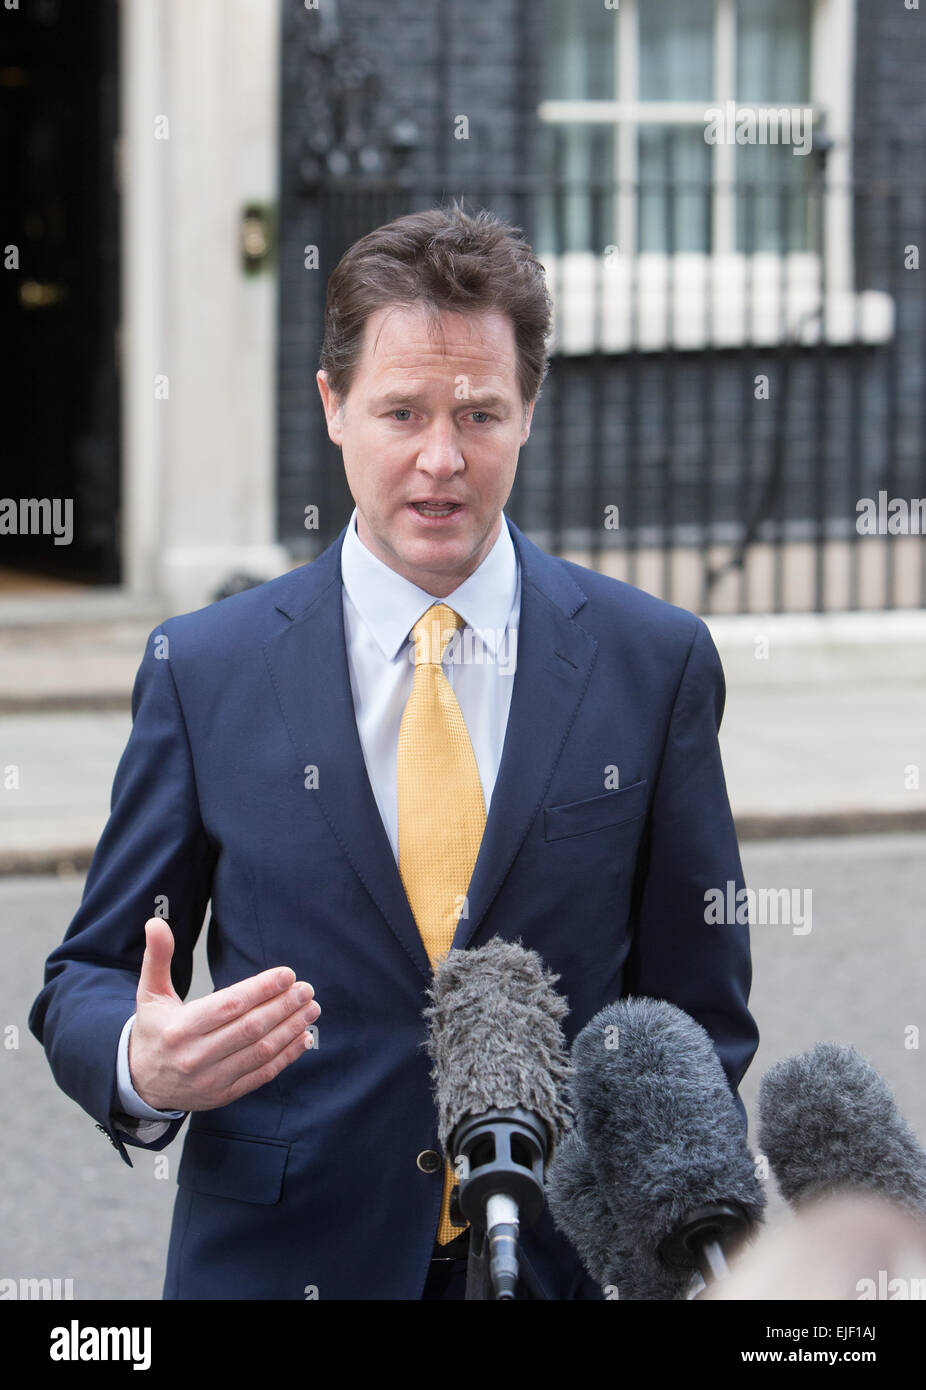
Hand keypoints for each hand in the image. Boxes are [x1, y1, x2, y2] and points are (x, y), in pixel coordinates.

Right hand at [128, 917, 319, 1111]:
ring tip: (311, 1009)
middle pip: (250, 1028)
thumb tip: (155, 922)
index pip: (229, 1005)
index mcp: (180, 1028)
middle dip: (283, 1007)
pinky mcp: (224, 1095)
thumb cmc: (153, 1030)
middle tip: (306, 989)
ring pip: (260, 1052)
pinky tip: (304, 1037)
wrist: (141, 1083)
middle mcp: (196, 1056)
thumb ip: (157, 957)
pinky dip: (287, 1056)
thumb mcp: (149, 993)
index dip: (261, 989)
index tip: (287, 974)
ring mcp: (211, 1079)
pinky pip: (262, 1075)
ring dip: (291, 1029)